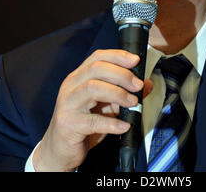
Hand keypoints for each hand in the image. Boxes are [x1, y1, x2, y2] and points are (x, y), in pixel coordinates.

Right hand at [33, 49, 152, 170]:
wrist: (60, 149)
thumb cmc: (84, 123)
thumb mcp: (106, 105)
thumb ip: (123, 92)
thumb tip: (146, 85)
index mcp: (79, 77)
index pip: (97, 57)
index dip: (117, 56)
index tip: (135, 60)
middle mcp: (71, 86)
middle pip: (96, 68)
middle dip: (121, 74)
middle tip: (137, 85)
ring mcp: (67, 104)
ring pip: (92, 88)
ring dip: (117, 93)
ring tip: (133, 103)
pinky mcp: (68, 124)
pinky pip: (93, 121)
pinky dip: (112, 123)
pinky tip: (124, 126)